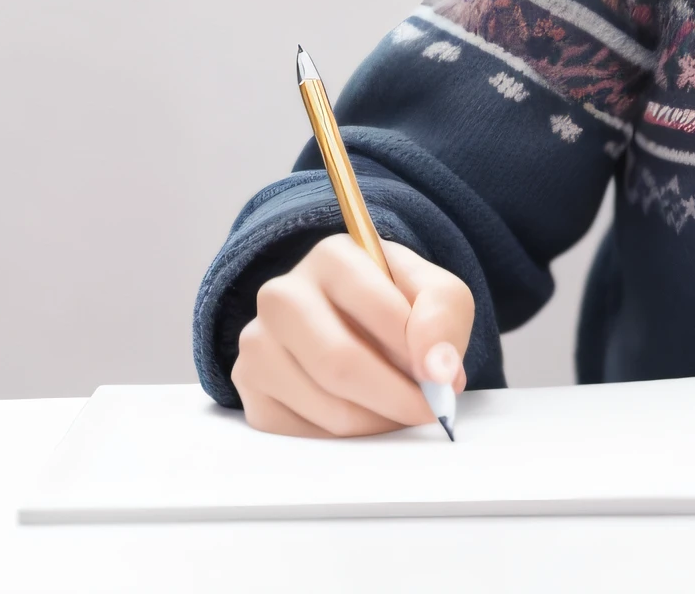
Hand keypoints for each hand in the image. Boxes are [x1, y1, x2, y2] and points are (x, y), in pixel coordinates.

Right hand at [233, 235, 473, 437]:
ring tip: (398, 407)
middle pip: (340, 364)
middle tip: (428, 410)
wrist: (357, 325)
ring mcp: (257, 343)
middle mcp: (282, 295)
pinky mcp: (251, 390)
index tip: (444, 378)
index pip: (378, 307)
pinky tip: (363, 414)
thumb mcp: (438, 294)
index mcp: (332, 256)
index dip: (419, 352)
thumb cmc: (399, 306)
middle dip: (397, 397)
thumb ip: (444, 318)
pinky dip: (347, 438)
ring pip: (326, 407)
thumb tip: (438, 370)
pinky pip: (304, 435)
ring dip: (378, 421)